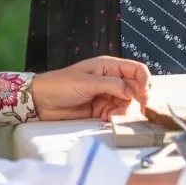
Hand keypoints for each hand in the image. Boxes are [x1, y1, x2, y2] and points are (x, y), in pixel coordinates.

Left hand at [30, 56, 150, 120]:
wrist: (41, 102)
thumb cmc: (61, 85)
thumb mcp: (87, 82)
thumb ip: (113, 85)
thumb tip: (133, 92)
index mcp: (108, 66)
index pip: (136, 70)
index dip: (144, 81)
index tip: (144, 96)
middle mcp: (110, 79)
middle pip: (135, 88)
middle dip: (137, 99)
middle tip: (137, 110)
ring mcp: (106, 94)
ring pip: (126, 103)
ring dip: (123, 110)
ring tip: (110, 115)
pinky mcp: (100, 109)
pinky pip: (116, 112)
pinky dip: (114, 117)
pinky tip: (105, 118)